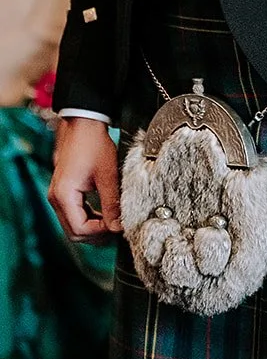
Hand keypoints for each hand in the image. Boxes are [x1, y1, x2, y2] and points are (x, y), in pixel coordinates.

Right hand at [48, 118, 121, 238]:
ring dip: (93, 227)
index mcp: (63, 195)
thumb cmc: (93, 144)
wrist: (83, 123)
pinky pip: (73, 213)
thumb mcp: (107, 174)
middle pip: (73, 232)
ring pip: (73, 225)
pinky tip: (104, 213)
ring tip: (113, 221)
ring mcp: (58, 195)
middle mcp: (56, 198)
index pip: (80, 229)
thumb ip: (112, 203)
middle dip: (96, 234)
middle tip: (117, 228)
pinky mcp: (63, 191)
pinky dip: (88, 218)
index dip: (101, 232)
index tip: (118, 226)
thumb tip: (119, 226)